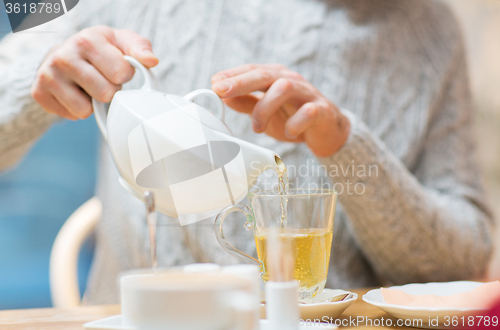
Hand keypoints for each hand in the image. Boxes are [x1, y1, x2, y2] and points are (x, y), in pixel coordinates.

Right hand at [31, 25, 158, 119]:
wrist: (66, 51)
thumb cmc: (100, 49)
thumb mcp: (122, 41)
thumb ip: (140, 49)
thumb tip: (151, 61)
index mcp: (87, 40)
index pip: (121, 74)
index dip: (124, 75)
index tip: (116, 69)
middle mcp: (63, 56)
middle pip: (105, 94)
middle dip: (110, 90)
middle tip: (102, 79)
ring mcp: (48, 75)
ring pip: (86, 110)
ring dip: (93, 103)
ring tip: (89, 86)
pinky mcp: (39, 93)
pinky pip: (71, 116)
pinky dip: (77, 109)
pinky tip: (76, 93)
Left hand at [211, 64, 349, 156]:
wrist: (328, 132)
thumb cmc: (294, 118)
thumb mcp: (265, 112)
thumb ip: (246, 103)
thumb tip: (222, 96)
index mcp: (277, 78)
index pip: (252, 70)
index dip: (232, 75)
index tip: (214, 83)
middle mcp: (292, 81)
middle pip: (266, 75)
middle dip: (241, 82)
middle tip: (222, 91)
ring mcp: (308, 94)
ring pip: (285, 88)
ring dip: (265, 108)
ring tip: (257, 128)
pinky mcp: (322, 110)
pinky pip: (308, 112)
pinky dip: (295, 123)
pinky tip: (290, 132)